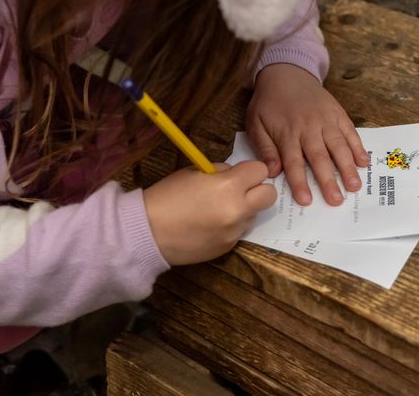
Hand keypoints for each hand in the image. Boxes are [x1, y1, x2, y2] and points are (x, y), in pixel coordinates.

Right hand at [142, 161, 275, 264]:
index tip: (239, 174)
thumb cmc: (167, 196)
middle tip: (239, 191)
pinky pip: (239, 231)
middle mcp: (238, 210)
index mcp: (229, 186)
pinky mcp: (228, 248)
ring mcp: (234, 232)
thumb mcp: (195, 172)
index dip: (250, 171)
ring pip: (254, 215)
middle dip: (257, 190)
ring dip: (244, 209)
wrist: (148, 232)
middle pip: (269, 195)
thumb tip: (236, 174)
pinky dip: (230, 226)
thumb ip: (222, 172)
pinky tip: (209, 225)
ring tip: (217, 210)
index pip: (260, 170)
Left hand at [246, 63, 367, 206]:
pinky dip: (358, 146)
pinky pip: (350, 131)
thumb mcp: (255, 123)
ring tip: (355, 186)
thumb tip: (273, 172)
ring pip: (338, 146)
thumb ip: (264, 148)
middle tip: (336, 201)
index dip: (300, 182)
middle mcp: (308, 127)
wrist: (286, 72)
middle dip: (328, 180)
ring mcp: (326, 119)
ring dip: (347, 167)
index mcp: (287, 133)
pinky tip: (364, 162)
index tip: (306, 201)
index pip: (294, 162)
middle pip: (320, 157)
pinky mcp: (338, 113)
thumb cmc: (268, 102)